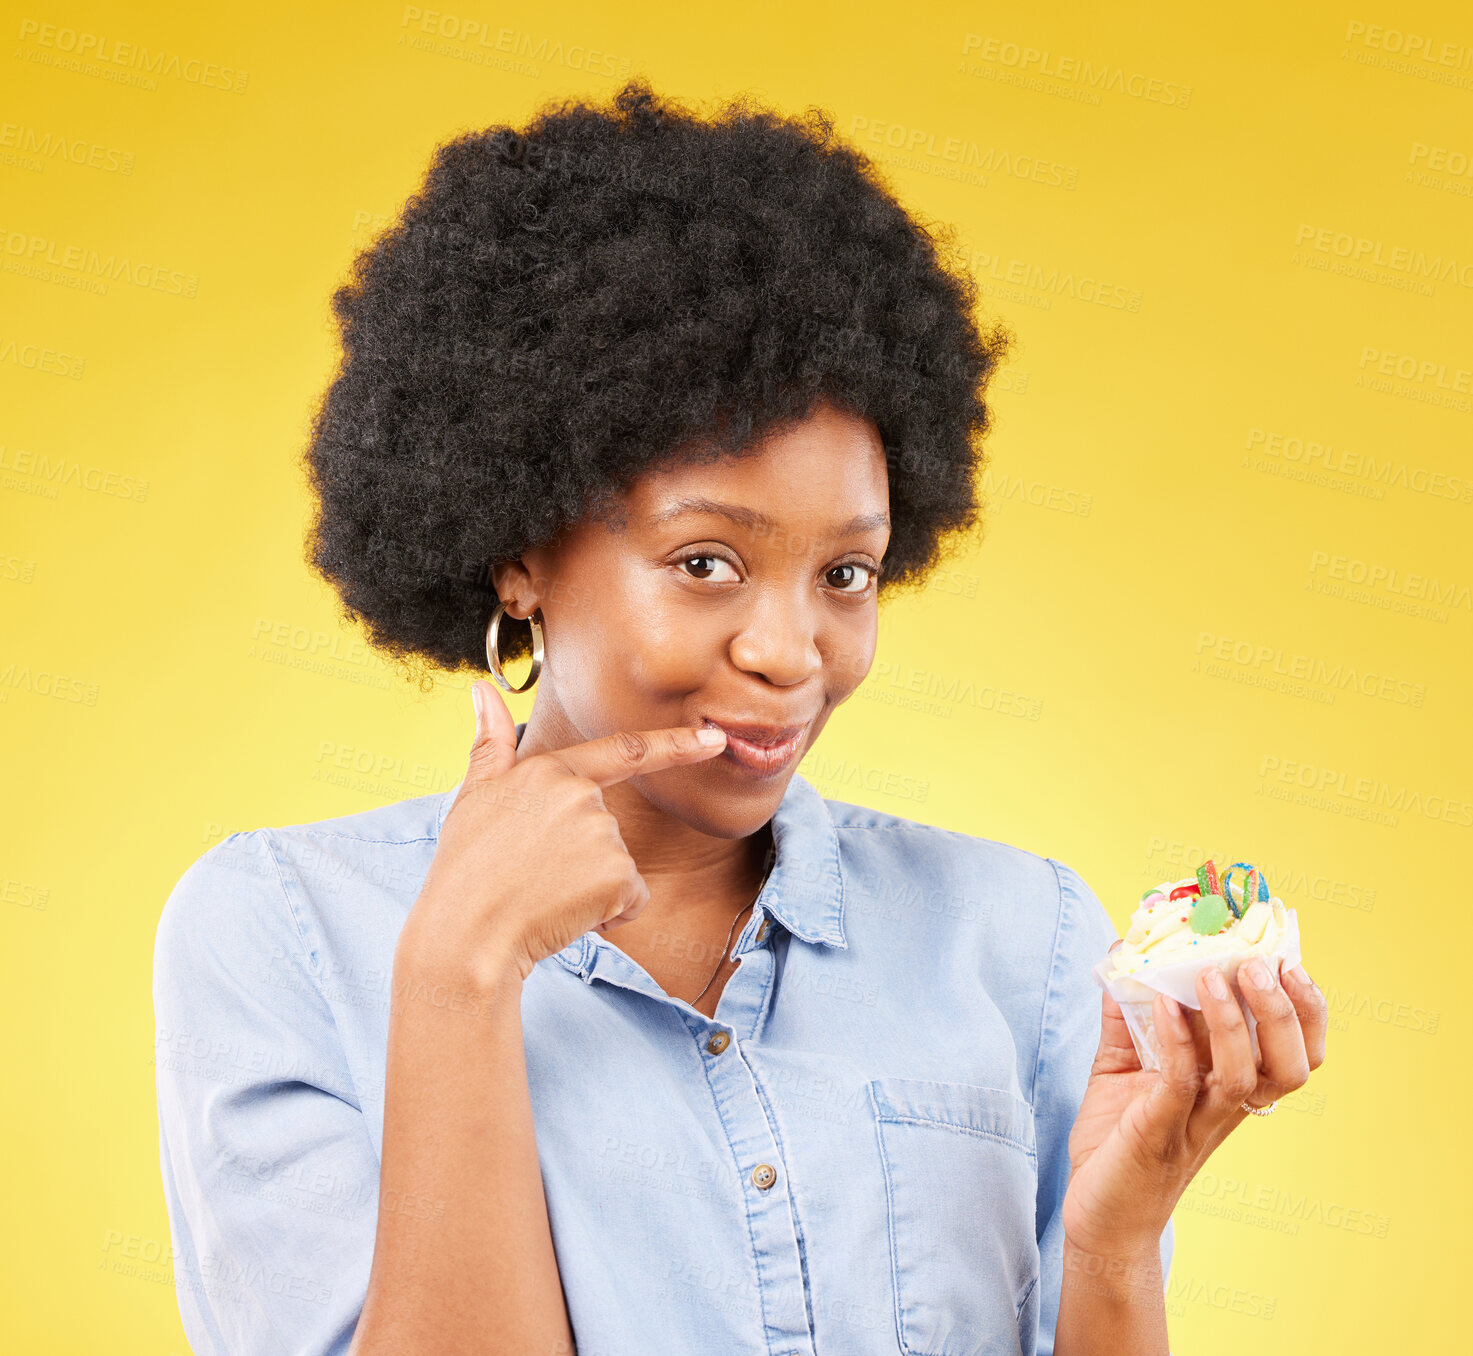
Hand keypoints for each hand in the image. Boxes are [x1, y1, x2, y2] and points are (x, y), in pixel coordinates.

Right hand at [399, 680, 728, 984]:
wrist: (465, 936)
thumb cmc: (465, 870)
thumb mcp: (473, 796)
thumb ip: (491, 743)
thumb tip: (482, 690)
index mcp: (550, 771)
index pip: (626, 750)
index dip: (677, 744)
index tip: (715, 738)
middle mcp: (582, 795)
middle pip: (608, 828)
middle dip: (581, 858)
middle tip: (533, 875)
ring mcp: (603, 834)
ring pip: (618, 866)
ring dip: (591, 888)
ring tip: (542, 894)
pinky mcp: (618, 875)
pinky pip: (630, 899)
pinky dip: (606, 914)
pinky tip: (566, 916)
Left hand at [1060, 945, 1327, 1257]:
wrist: (1099, 1214)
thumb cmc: (1117, 1139)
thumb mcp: (1122, 1065)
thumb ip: (1127, 1013)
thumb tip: (1123, 953)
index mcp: (1230, 1090)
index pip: (1294, 1052)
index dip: (1305, 1011)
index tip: (1288, 961)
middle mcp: (1225, 1108)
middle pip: (1289, 1065)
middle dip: (1283, 1011)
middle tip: (1257, 964)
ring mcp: (1196, 1122)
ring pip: (1245, 1075)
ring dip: (1232, 1021)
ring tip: (1210, 974)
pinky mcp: (1159, 1131)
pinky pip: (1181, 1083)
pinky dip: (1177, 1041)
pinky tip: (1163, 1005)